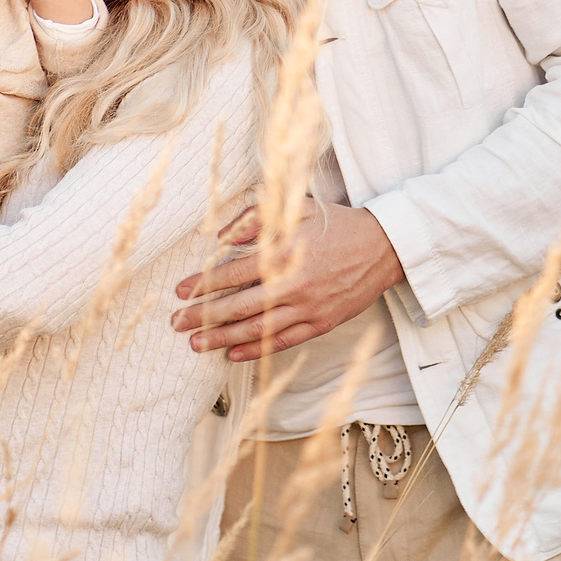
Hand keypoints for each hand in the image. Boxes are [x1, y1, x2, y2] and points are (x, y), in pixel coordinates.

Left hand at [170, 202, 405, 360]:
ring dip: (223, 338)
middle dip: (204, 316)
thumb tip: (220, 236)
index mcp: (285, 254)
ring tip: (196, 344)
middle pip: (239, 306)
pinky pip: (283, 341)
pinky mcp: (321, 323)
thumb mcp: (297, 207)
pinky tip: (234, 353)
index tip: (180, 291)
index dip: (203, 285)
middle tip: (177, 322)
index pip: (233, 274)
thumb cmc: (336, 224)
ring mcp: (309, 308)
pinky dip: (257, 349)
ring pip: (258, 329)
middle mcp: (294, 285)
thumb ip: (256, 218)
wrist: (383, 247)